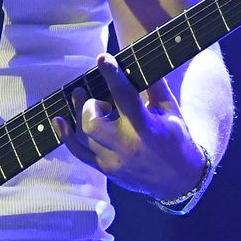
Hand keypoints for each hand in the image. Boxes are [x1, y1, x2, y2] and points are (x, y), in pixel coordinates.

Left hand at [52, 53, 206, 199]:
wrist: (180, 180)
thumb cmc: (177, 140)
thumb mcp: (172, 112)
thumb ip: (155, 87)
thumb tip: (139, 63)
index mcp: (147, 128)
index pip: (126, 97)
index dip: (113, 76)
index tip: (102, 59)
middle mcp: (127, 146)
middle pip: (92, 123)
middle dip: (88, 105)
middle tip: (95, 97)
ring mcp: (114, 161)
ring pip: (82, 137)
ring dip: (77, 116)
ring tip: (80, 99)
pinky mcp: (106, 170)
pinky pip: (79, 153)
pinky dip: (66, 136)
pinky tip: (59, 121)